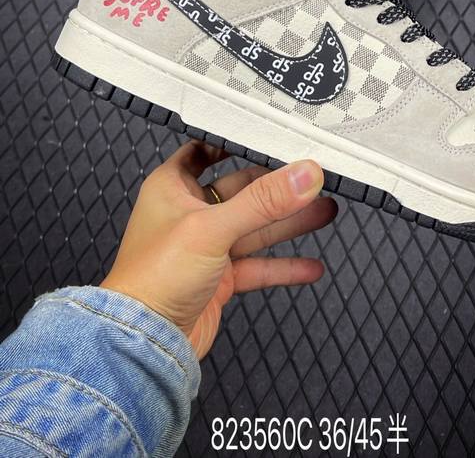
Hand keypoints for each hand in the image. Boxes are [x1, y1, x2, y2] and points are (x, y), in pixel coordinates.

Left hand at [101, 141, 336, 358]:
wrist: (144, 344)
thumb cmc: (153, 278)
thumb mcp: (213, 228)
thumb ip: (263, 201)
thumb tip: (305, 174)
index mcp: (173, 188)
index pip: (205, 151)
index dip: (234, 142)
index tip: (269, 135)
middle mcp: (189, 214)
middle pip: (242, 191)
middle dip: (280, 187)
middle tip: (315, 179)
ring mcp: (206, 248)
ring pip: (255, 229)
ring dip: (289, 223)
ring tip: (326, 212)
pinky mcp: (219, 280)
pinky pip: (257, 267)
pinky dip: (283, 266)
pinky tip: (310, 266)